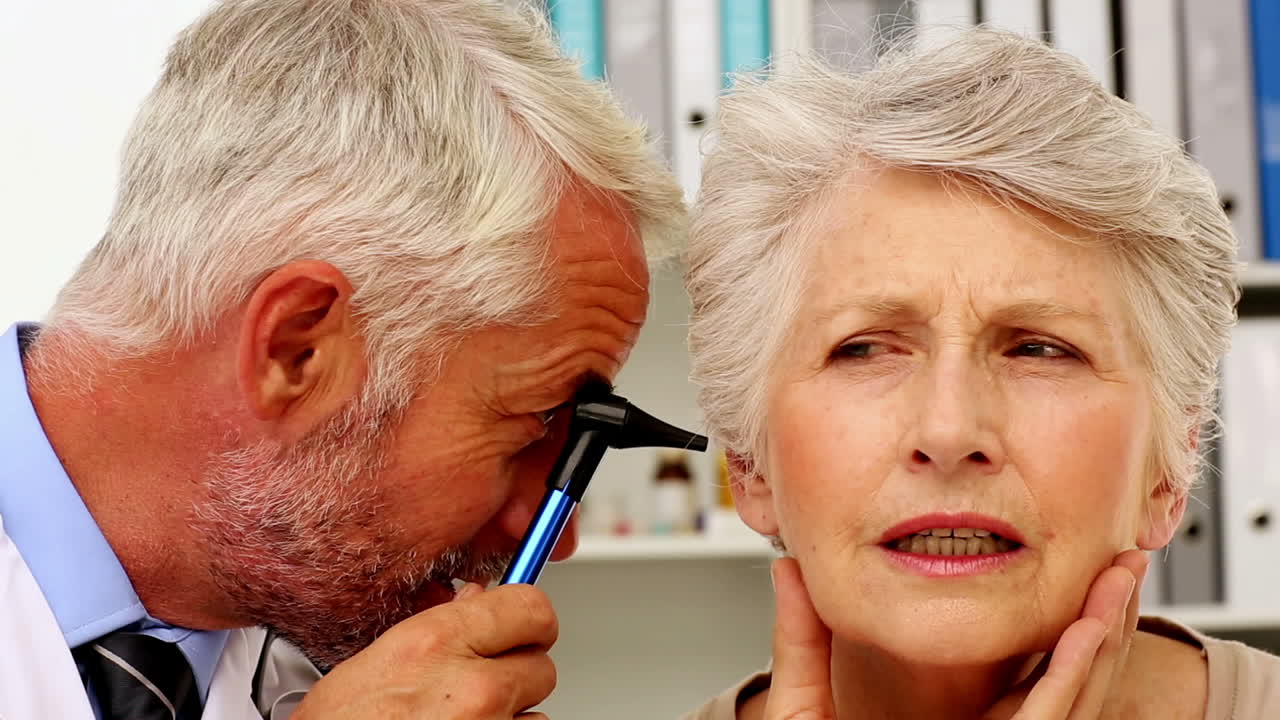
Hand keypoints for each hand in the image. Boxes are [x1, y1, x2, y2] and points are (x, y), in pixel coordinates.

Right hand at [292, 583, 558, 718]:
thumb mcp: (377, 661)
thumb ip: (441, 625)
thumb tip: (480, 600)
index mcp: (438, 642)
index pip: (531, 607)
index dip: (529, 616)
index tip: (523, 623)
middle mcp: (473, 685)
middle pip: (542, 662)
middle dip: (518, 668)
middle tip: (485, 677)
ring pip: (536, 707)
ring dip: (513, 710)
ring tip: (464, 715)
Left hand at [763, 550, 1149, 719]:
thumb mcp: (803, 701)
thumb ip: (803, 636)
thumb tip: (787, 568)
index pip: (1030, 680)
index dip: (1062, 627)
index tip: (1079, 574)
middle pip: (1065, 683)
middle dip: (1102, 623)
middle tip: (1123, 564)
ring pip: (1070, 699)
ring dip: (1100, 640)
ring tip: (1117, 582)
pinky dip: (1069, 678)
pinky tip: (1086, 632)